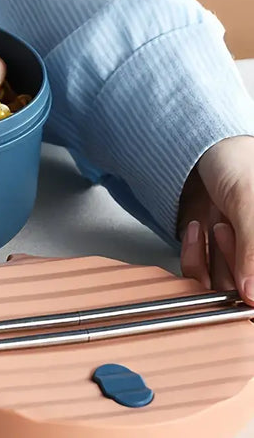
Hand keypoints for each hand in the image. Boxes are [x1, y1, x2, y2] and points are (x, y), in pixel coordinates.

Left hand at [178, 136, 253, 303]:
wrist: (207, 150)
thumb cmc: (240, 163)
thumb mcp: (248, 202)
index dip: (252, 288)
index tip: (244, 286)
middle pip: (245, 290)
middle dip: (232, 261)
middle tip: (227, 230)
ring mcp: (237, 258)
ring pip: (222, 288)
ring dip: (212, 258)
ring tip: (215, 225)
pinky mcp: (211, 257)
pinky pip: (199, 274)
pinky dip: (193, 255)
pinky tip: (198, 228)